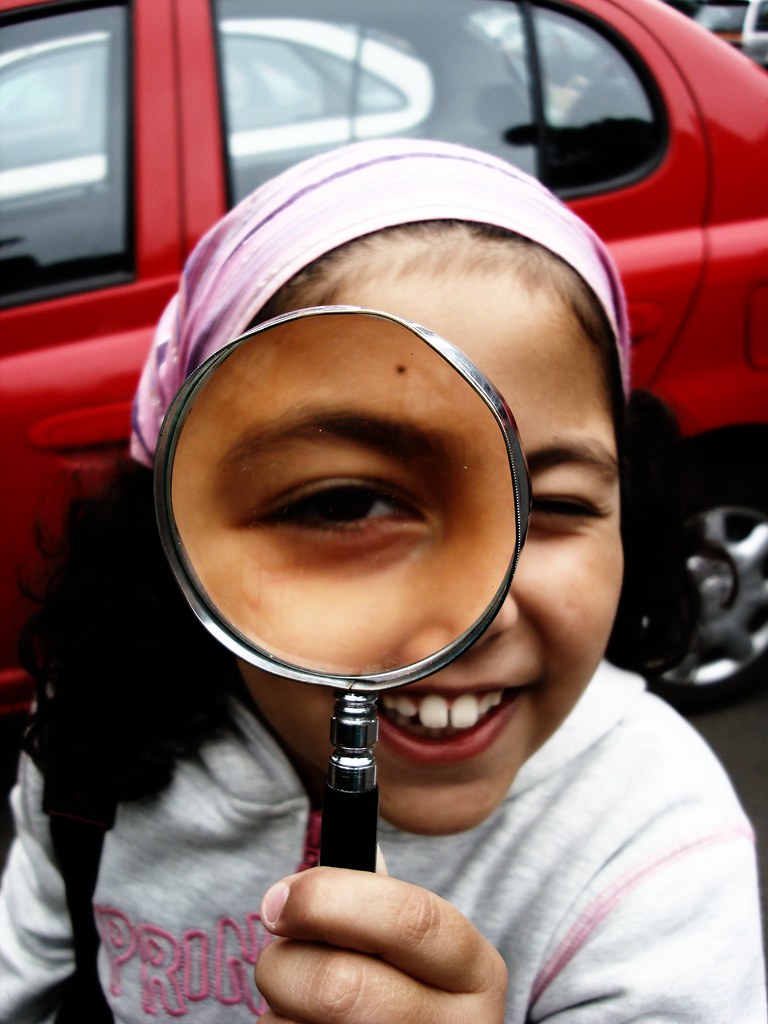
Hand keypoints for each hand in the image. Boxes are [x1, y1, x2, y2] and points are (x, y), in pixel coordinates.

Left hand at [255, 866, 507, 1022]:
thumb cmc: (403, 990)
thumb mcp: (415, 948)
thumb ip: (373, 906)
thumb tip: (306, 871)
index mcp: (475, 971)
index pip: (407, 917)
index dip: (328, 898)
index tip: (278, 898)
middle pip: (339, 987)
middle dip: (284, 964)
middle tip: (278, 960)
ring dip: (276, 1011)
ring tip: (301, 1007)